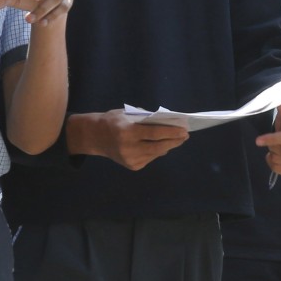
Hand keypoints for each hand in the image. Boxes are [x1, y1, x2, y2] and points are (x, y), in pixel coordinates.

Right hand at [70, 110, 188, 170]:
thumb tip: (169, 123)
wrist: (94, 136)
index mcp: (127, 132)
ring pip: (156, 154)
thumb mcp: (129, 114)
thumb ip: (147, 118)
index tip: (184, 130)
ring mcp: (129, 159)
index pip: (154, 133)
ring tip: (178, 140)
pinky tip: (164, 146)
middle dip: (174, 141)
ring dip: (168, 146)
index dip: (171, 132)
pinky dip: (158, 151)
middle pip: (157, 146)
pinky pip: (150, 158)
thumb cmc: (114, 121)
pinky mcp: (131, 166)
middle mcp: (128, 148)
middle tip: (185, 136)